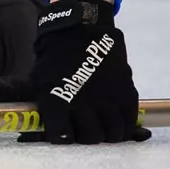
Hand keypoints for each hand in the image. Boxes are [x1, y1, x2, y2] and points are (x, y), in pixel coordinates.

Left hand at [0, 0, 150, 143]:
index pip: (62, 135)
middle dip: (87, 137)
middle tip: (85, 130)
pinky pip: (129, 120)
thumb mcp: (40, 83)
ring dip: (107, 135)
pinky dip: (124, 126)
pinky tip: (117, 122)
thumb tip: (41, 132)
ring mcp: (106, 97)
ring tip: (103, 129)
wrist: (78, 30)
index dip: (63, 137)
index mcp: (57, 100)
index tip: (63, 133)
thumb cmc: (53, 59)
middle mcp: (82, 101)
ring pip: (113, 133)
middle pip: (91, 137)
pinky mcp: (125, 91)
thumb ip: (46, 109)